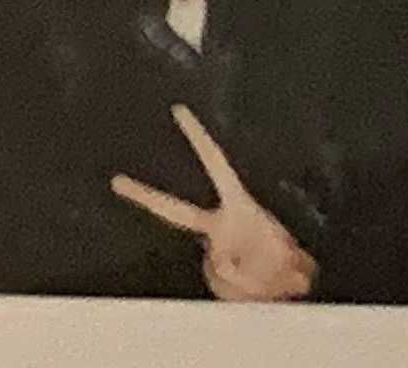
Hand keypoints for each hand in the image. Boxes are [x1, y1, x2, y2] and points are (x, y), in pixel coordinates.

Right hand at [111, 105, 317, 303]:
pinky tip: (258, 290)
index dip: (199, 139)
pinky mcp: (215, 272)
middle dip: (146, 196)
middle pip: (176, 210)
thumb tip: (215, 257)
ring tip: (266, 284)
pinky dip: (241, 289)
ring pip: (214, 263)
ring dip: (240, 278)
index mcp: (239, 209)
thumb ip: (254, 258)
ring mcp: (216, 249)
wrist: (290, 297)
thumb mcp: (280, 262)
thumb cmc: (288, 268)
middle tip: (117, 181)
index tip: (179, 110)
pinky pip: (220, 280)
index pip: (217, 167)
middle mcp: (221, 225)